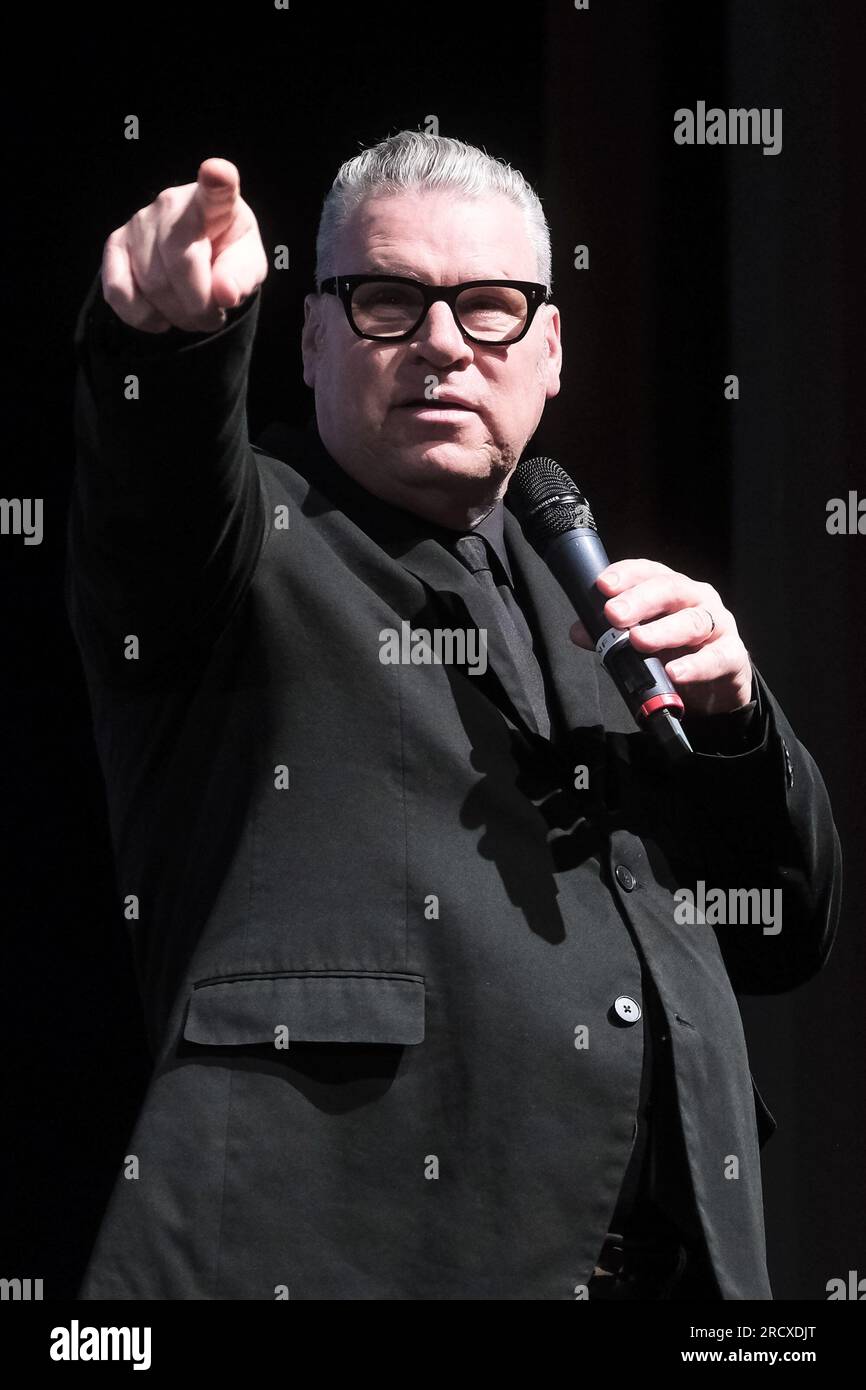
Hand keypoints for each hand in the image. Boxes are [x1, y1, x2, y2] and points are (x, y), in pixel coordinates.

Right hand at [100, 157, 268, 333]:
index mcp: (215, 203)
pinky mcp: (115, 244)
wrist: (198, 262)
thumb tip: (224, 294)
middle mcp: (171, 204)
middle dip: (199, 306)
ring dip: (177, 315)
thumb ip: (242, 277)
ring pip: (152, 284)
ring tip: (192, 315)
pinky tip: (160, 318)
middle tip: (213, 319)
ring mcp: (138, 222)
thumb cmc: (227, 259)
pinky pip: (118, 290)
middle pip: (180, 262)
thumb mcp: (248, 268)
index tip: (218, 173)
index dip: (217, 181)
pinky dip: (141, 316)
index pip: (216, 190)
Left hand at [569, 559, 753, 716]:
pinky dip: (695, 666)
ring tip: (637, 640)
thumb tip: (578, 630)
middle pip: (670, 589)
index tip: (602, 584)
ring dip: (663, 630)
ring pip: (692, 621)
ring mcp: (717, 624)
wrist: (716, 688)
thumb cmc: (676, 653)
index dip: (626, 575)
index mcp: (671, 590)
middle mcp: (696, 599)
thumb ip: (609, 636)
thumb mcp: (640, 644)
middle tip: (614, 613)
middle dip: (640, 599)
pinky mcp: (732, 655)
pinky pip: (716, 658)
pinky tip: (675, 673)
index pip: (649, 572)